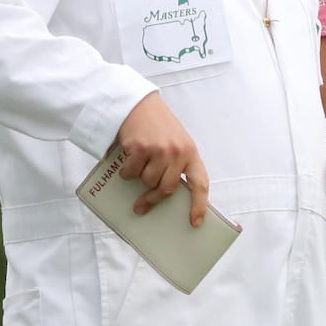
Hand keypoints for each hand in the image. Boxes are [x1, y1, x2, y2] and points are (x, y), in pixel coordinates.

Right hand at [115, 92, 208, 224]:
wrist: (138, 104)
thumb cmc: (157, 126)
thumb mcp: (175, 143)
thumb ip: (175, 164)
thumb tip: (163, 195)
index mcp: (190, 152)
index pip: (200, 183)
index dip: (199, 205)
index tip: (195, 222)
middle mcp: (178, 152)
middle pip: (167, 189)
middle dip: (153, 199)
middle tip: (142, 206)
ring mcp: (160, 150)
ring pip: (147, 182)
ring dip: (139, 178)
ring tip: (137, 164)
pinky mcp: (141, 148)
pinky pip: (131, 173)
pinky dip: (126, 171)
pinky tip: (127, 158)